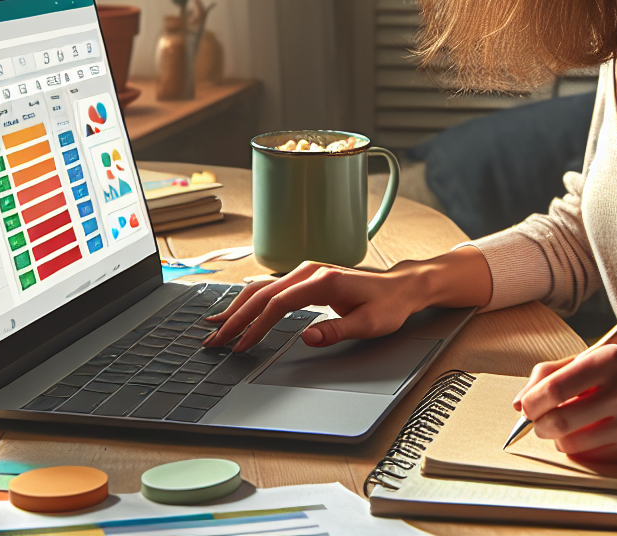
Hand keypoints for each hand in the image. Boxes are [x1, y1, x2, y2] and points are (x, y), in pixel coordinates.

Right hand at [203, 260, 425, 351]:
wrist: (400, 287)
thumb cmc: (387, 305)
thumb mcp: (369, 324)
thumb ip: (337, 331)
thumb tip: (307, 337)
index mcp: (324, 281)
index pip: (279, 303)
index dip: (257, 326)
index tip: (242, 345)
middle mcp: (310, 271)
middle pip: (263, 292)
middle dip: (237, 317)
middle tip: (215, 340)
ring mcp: (306, 272)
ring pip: (262, 287)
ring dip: (238, 307)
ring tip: (215, 327)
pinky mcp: (305, 278)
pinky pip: (270, 287)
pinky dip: (249, 300)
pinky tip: (235, 311)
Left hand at [513, 344, 616, 461]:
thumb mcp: (601, 358)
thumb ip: (557, 372)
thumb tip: (520, 401)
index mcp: (611, 360)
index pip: (556, 387)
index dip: (532, 402)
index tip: (526, 408)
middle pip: (561, 419)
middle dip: (541, 426)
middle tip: (539, 423)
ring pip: (574, 443)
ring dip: (560, 440)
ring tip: (567, 428)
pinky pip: (595, 457)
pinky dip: (583, 450)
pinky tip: (591, 436)